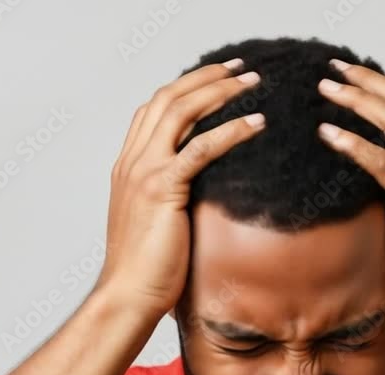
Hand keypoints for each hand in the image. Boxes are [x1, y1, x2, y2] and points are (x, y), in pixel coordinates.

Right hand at [97, 59, 265, 317]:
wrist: (128, 295)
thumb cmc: (146, 268)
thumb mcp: (156, 221)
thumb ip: (171, 196)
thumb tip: (202, 190)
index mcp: (128, 166)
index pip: (154, 109)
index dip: (185, 87)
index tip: (217, 78)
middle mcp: (133, 162)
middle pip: (168, 99)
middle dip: (206, 78)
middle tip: (241, 69)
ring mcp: (144, 172)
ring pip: (181, 112)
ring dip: (220, 92)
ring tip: (253, 83)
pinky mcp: (162, 189)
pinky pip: (200, 148)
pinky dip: (230, 130)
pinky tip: (256, 124)